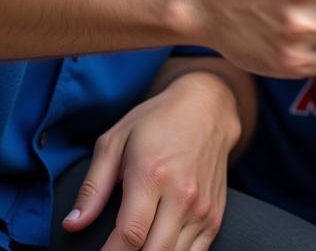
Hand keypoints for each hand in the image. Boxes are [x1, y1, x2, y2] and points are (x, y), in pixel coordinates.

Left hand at [61, 72, 238, 250]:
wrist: (209, 107)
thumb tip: (72, 224)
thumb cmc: (158, 121)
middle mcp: (182, 193)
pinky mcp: (215, 213)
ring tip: (135, 247)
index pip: (129, 235)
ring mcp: (202, 206)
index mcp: (152, 174)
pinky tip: (158, 246)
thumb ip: (92, 186)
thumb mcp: (116, 141)